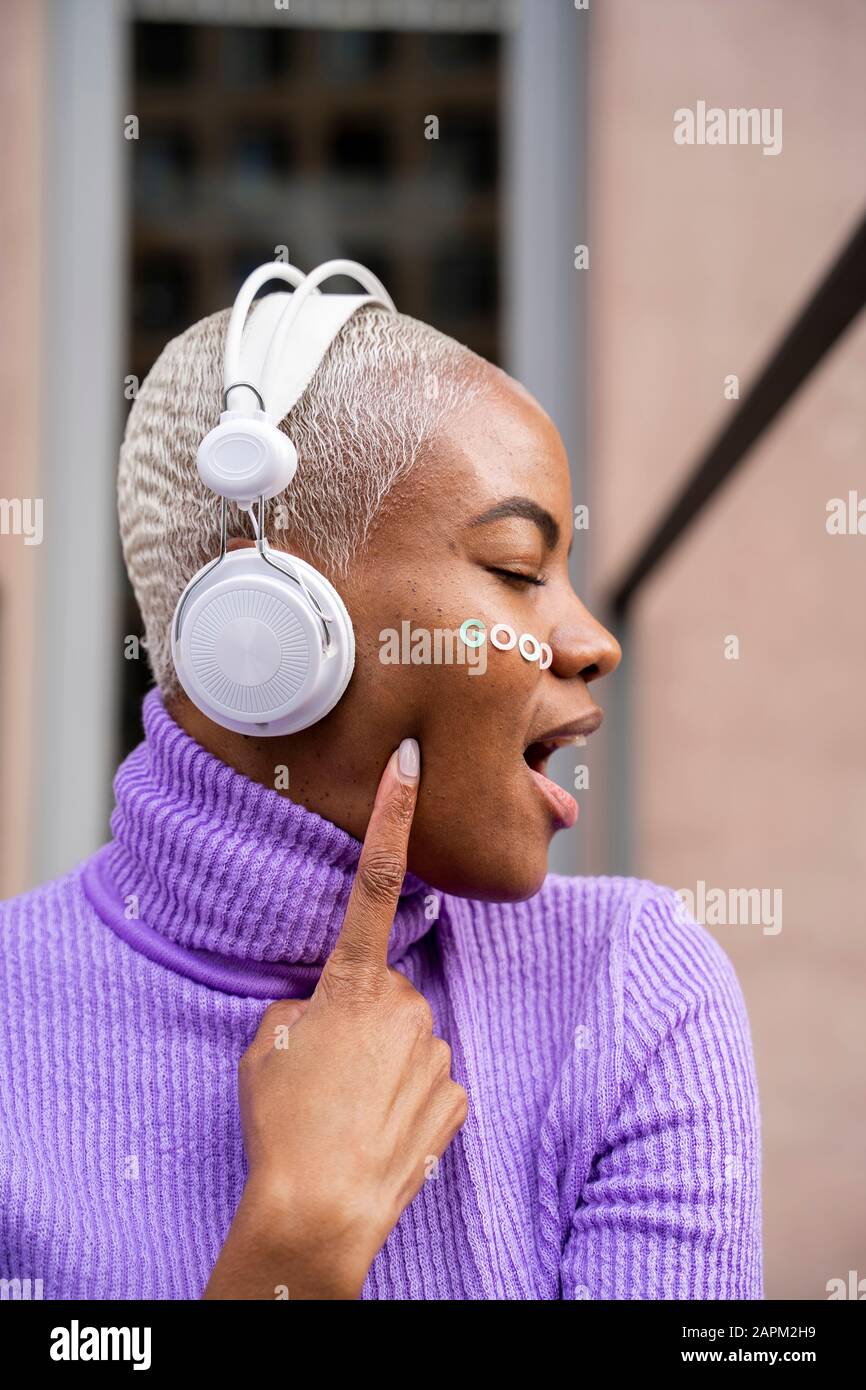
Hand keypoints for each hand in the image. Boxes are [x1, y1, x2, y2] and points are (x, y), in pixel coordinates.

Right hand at [203, 739, 468, 1299]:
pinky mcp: (454, 1097)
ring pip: (407, 1039)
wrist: (319, 1211)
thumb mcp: (265, 1046)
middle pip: (384, 992)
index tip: (412, 763)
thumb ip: (303, 1006)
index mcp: (350, 983)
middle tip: (325, 1072)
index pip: (374, 881)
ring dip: (381, 1064)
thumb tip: (329, 1010)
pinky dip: (403, 1101)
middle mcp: (404, 1005)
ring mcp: (434, 1050)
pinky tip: (376, 1130)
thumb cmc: (280, 1124)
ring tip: (346, 1110)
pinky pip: (426, 1083)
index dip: (392, 817)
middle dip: (360, 1019)